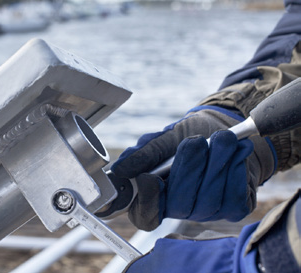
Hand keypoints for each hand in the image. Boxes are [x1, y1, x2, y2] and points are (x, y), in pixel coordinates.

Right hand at [111, 107, 274, 230]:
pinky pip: (234, 196)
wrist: (221, 130)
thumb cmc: (185, 138)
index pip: (145, 216)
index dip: (147, 202)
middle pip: (180, 205)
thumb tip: (120, 170)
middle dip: (189, 170)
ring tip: (222, 137)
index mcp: (154, 197)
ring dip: (217, 164)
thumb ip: (143, 155)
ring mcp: (206, 213)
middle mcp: (178, 210)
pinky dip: (236, 169)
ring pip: (209, 199)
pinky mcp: (233, 208)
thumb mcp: (161, 140)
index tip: (149, 178)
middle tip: (195, 141)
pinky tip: (237, 150)